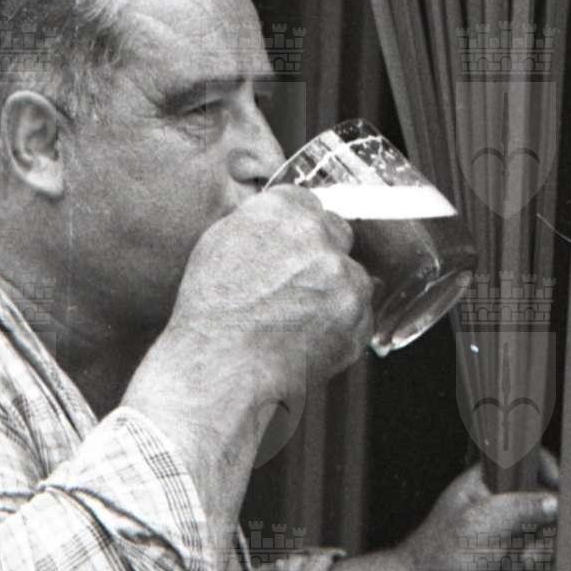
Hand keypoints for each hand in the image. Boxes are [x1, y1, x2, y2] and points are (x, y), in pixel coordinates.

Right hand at [168, 185, 373, 395]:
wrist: (222, 368)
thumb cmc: (211, 313)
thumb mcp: (218, 245)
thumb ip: (258, 222)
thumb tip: (278, 222)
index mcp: (281, 211)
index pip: (306, 202)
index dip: (297, 228)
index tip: (290, 247)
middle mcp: (318, 237)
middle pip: (336, 232)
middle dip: (320, 255)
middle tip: (294, 285)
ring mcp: (344, 277)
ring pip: (350, 275)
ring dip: (333, 291)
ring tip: (294, 319)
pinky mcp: (359, 317)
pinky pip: (358, 314)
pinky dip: (340, 325)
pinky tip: (306, 338)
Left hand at [398, 449, 559, 570]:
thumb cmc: (443, 552)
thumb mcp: (484, 521)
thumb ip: (522, 506)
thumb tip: (555, 501)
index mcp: (485, 483)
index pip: (523, 463)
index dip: (546, 470)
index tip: (558, 487)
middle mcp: (500, 507)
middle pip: (543, 502)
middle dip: (546, 523)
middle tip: (534, 538)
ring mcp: (508, 536)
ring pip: (546, 535)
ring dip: (542, 550)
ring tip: (524, 563)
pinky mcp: (513, 564)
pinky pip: (542, 562)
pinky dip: (541, 570)